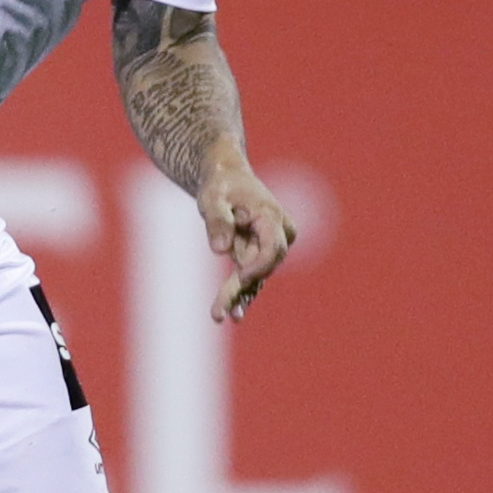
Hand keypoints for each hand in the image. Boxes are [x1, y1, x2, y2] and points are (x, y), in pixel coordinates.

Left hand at [197, 164, 296, 322]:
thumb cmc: (220, 185)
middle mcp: (278, 234)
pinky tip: (230, 314)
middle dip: (241, 289)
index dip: (259, 266)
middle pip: (262, 267)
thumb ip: (218, 221)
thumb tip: (220, 250)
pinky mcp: (258, 256)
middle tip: (219, 312)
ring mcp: (269, 247)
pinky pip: (251, 278)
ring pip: (255, 277)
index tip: (240, 278)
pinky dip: (239, 294)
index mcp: (271, 216)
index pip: (272, 248)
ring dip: (237, 296)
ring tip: (220, 315)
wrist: (226, 177)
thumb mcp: (213, 198)